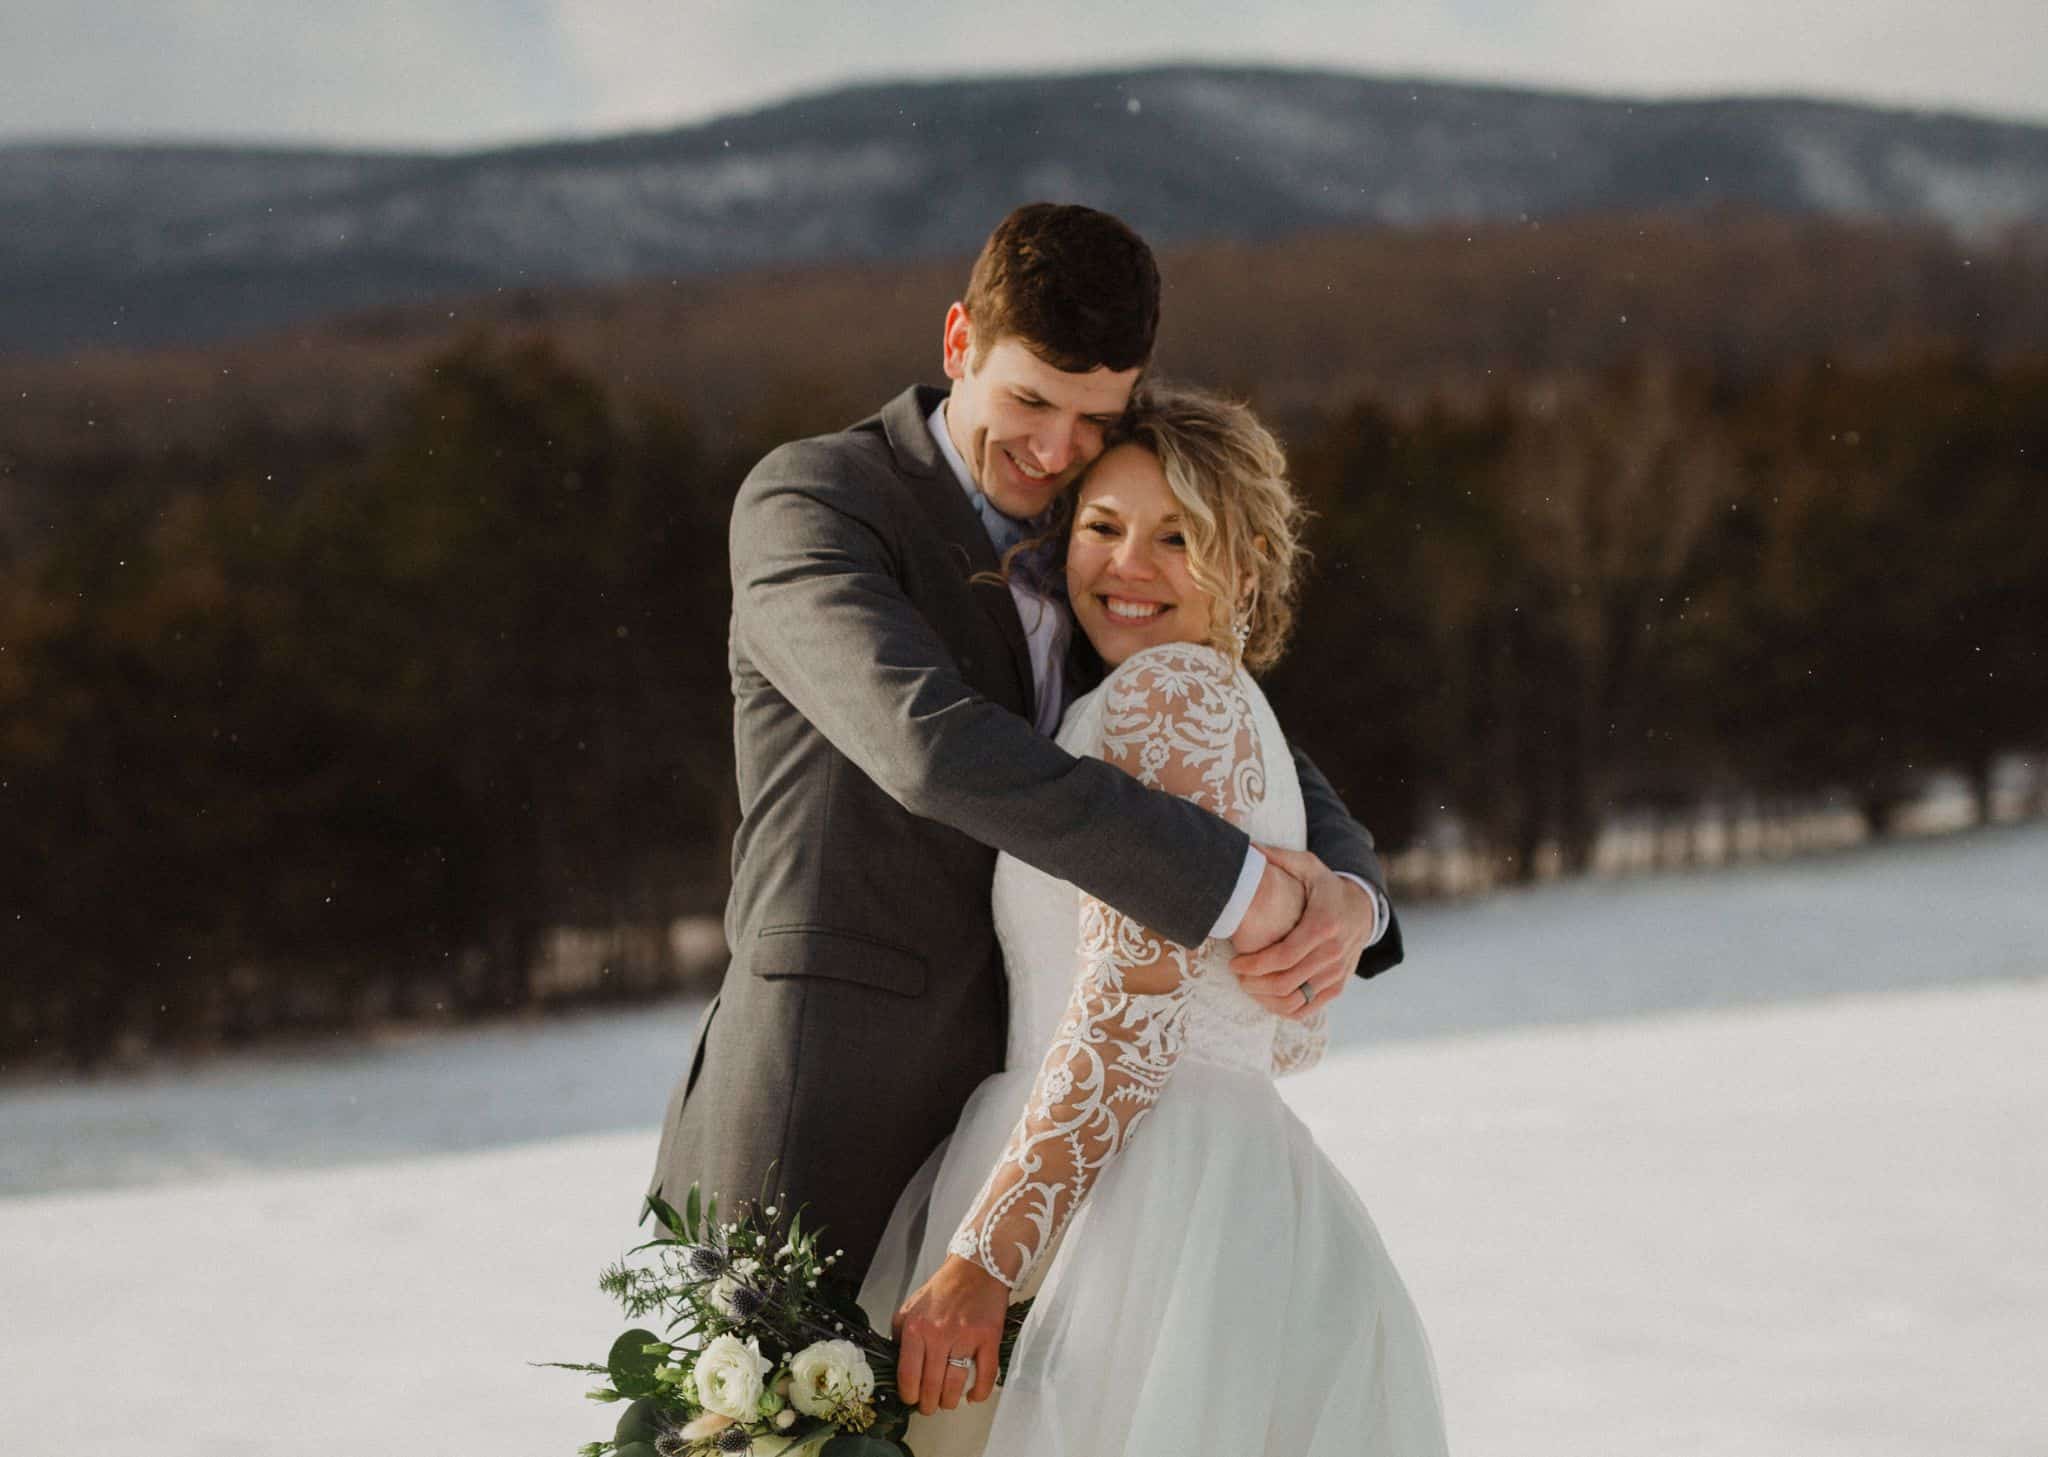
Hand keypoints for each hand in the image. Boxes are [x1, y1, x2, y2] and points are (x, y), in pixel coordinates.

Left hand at [892, 1254, 1006, 1412]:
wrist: (976, 1268)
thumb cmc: (944, 1288)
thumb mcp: (911, 1307)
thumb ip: (900, 1334)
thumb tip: (897, 1364)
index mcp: (916, 1328)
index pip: (908, 1375)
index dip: (909, 1395)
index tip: (911, 1399)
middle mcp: (939, 1334)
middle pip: (931, 1385)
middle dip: (929, 1404)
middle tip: (929, 1407)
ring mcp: (966, 1337)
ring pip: (955, 1385)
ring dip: (950, 1401)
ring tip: (947, 1402)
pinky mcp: (989, 1339)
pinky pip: (985, 1375)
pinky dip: (980, 1392)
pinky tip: (973, 1397)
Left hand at [1229, 845, 1376, 1019]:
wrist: (1362, 908)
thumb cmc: (1326, 886)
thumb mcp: (1308, 865)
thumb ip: (1279, 857)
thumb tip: (1249, 848)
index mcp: (1323, 924)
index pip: (1285, 956)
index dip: (1255, 964)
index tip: (1234, 963)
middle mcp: (1334, 952)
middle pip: (1288, 981)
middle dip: (1255, 983)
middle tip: (1236, 975)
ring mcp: (1338, 972)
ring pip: (1296, 999)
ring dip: (1266, 998)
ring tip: (1248, 986)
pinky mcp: (1338, 986)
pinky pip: (1308, 1008)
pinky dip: (1284, 1009)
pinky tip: (1266, 997)